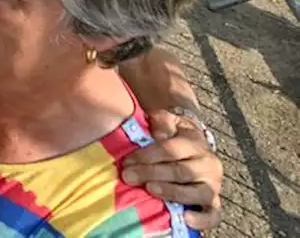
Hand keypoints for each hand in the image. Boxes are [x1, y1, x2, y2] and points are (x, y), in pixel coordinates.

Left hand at [121, 110, 221, 231]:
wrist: (195, 146)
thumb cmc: (173, 135)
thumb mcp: (168, 122)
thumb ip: (162, 122)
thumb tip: (157, 131)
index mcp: (195, 144)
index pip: (171, 149)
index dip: (147, 155)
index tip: (127, 161)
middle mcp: (208, 165)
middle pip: (180, 171)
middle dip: (152, 173)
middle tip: (128, 176)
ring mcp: (213, 185)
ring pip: (197, 192)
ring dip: (172, 192)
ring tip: (150, 190)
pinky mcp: (214, 203)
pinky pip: (213, 215)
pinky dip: (201, 220)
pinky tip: (184, 218)